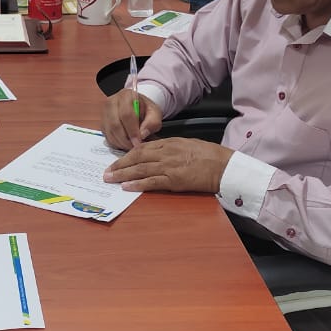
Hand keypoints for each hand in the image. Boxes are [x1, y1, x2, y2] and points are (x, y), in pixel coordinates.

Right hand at [101, 89, 163, 149]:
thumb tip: (142, 135)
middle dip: (125, 139)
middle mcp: (112, 101)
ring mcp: (104, 112)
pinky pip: (106, 136)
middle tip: (134, 148)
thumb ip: (152, 123)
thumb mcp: (155, 114)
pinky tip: (124, 144)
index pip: (126, 114)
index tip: (138, 143)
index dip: (132, 131)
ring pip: (109, 131)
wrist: (138, 107)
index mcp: (126, 95)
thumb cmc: (146, 110)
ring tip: (131, 146)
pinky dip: (115, 143)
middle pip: (114, 124)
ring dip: (120, 143)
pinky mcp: (102, 122)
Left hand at [102, 137, 233, 192]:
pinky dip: (137, 184)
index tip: (116, 161)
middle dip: (119, 165)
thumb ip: (169, 148)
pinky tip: (126, 187)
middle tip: (106, 172)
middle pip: (137, 158)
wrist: (223, 165)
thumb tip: (154, 153)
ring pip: (140, 170)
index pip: (142, 148)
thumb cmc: (208, 155)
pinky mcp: (174, 180)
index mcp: (169, 143)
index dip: (126, 155)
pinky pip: (151, 182)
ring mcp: (169, 167)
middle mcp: (166, 153)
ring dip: (123, 175)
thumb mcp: (186, 145)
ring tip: (110, 179)